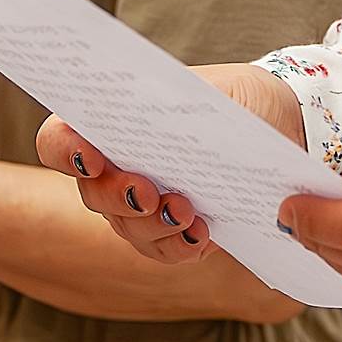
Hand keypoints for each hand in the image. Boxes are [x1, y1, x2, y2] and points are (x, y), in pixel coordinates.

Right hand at [48, 62, 306, 265]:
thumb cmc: (241, 100)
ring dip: (153, 225)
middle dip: (117, 196)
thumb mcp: (222, 91)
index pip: (58, 139)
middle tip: (147, 192)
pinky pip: (163, 250)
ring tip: (187, 212)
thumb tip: (169, 122)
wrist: (283, 130)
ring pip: (127, 227)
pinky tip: (202, 234)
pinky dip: (179, 245)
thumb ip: (191, 106)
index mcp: (111, 123)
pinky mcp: (173, 235)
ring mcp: (140, 207)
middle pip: (92, 192)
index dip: (63, 150)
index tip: (90, 156)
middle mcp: (115, 169)